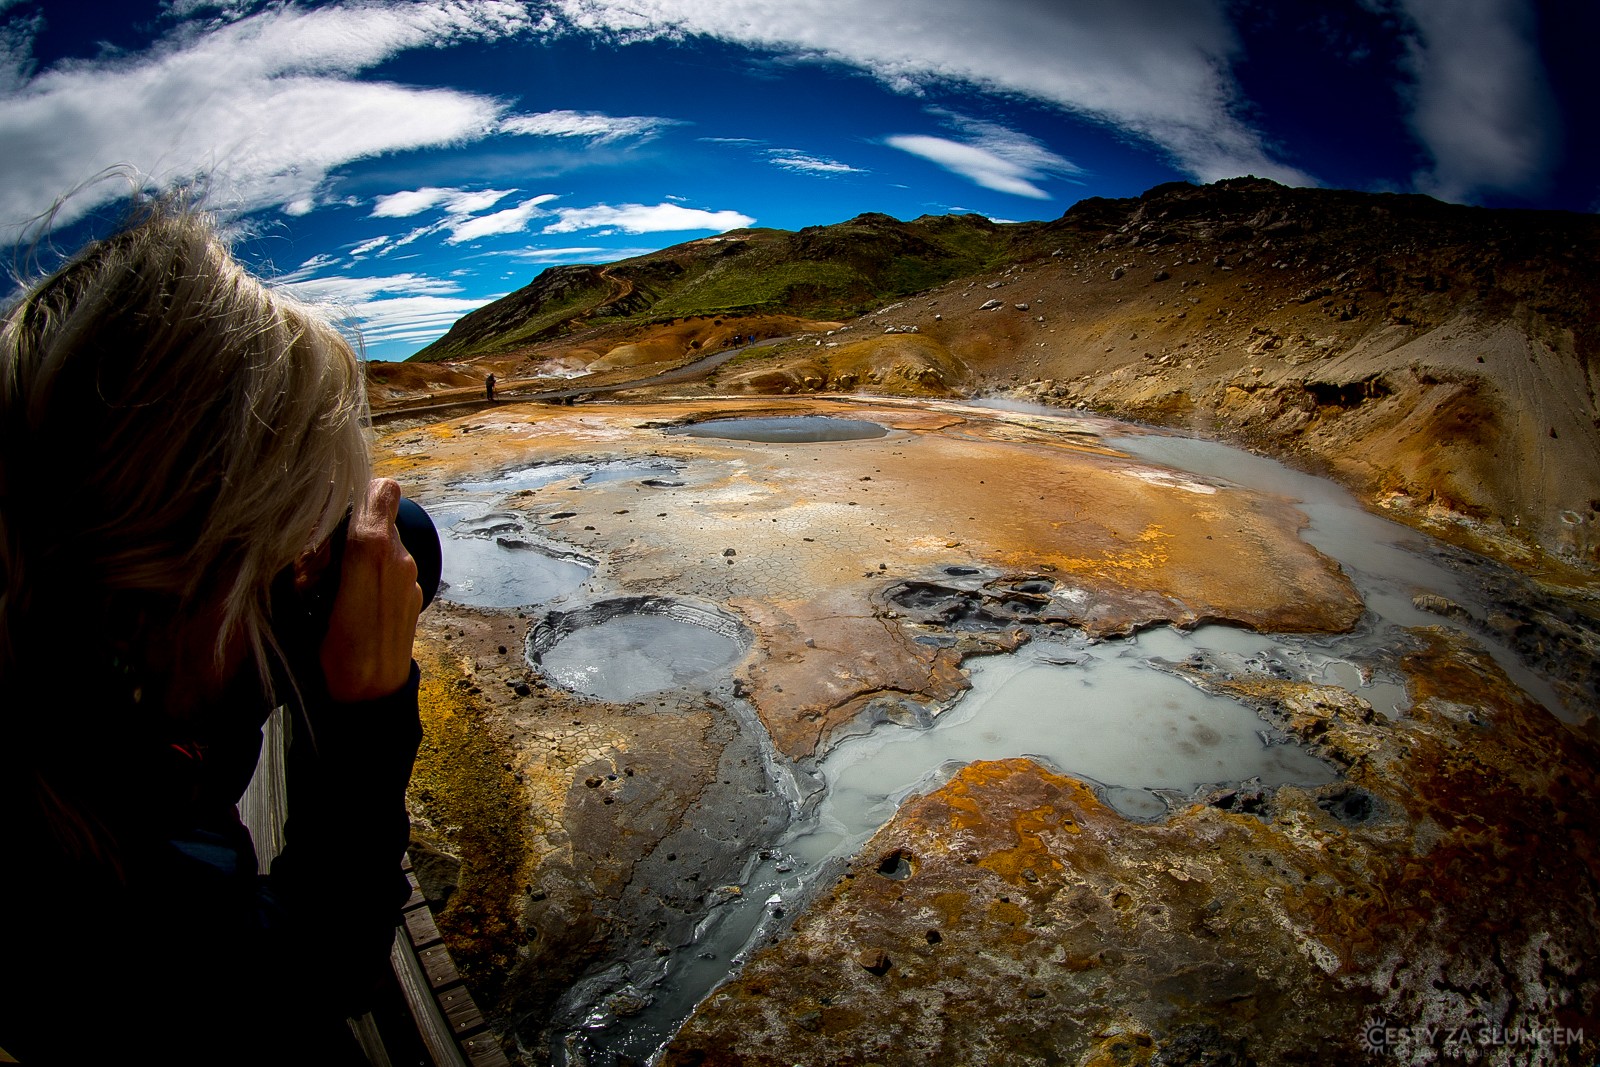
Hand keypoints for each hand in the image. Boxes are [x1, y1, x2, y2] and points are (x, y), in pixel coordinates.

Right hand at [319, 478, 421, 702]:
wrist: (371, 695)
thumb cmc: (335, 652)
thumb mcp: (307, 601)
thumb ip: (316, 556)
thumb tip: (319, 526)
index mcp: (372, 550)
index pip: (381, 490)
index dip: (360, 492)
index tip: (336, 509)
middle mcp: (399, 558)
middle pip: (379, 518)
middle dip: (352, 527)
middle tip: (326, 556)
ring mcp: (409, 577)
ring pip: (385, 544)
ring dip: (362, 553)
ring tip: (336, 583)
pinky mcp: (413, 595)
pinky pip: (391, 569)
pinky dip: (372, 575)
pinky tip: (351, 600)